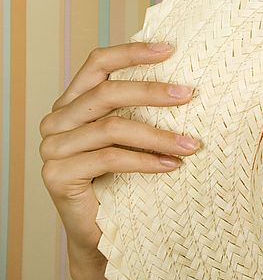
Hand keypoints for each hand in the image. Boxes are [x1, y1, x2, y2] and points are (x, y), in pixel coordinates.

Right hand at [39, 42, 199, 279]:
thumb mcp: (133, 135)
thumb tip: (186, 78)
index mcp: (73, 101)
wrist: (103, 230)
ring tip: (192, 144)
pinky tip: (172, 165)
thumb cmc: (123, 177)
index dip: (132, 52)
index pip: (98, 63)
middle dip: (153, 92)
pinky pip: (109, 158)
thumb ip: (140, 108)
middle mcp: (57, 120)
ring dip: (159, 135)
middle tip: (190, 95)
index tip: (170, 49)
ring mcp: (52, 148)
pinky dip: (146, 160)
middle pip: (107, 93)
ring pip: (113, 128)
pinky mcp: (57, 175)